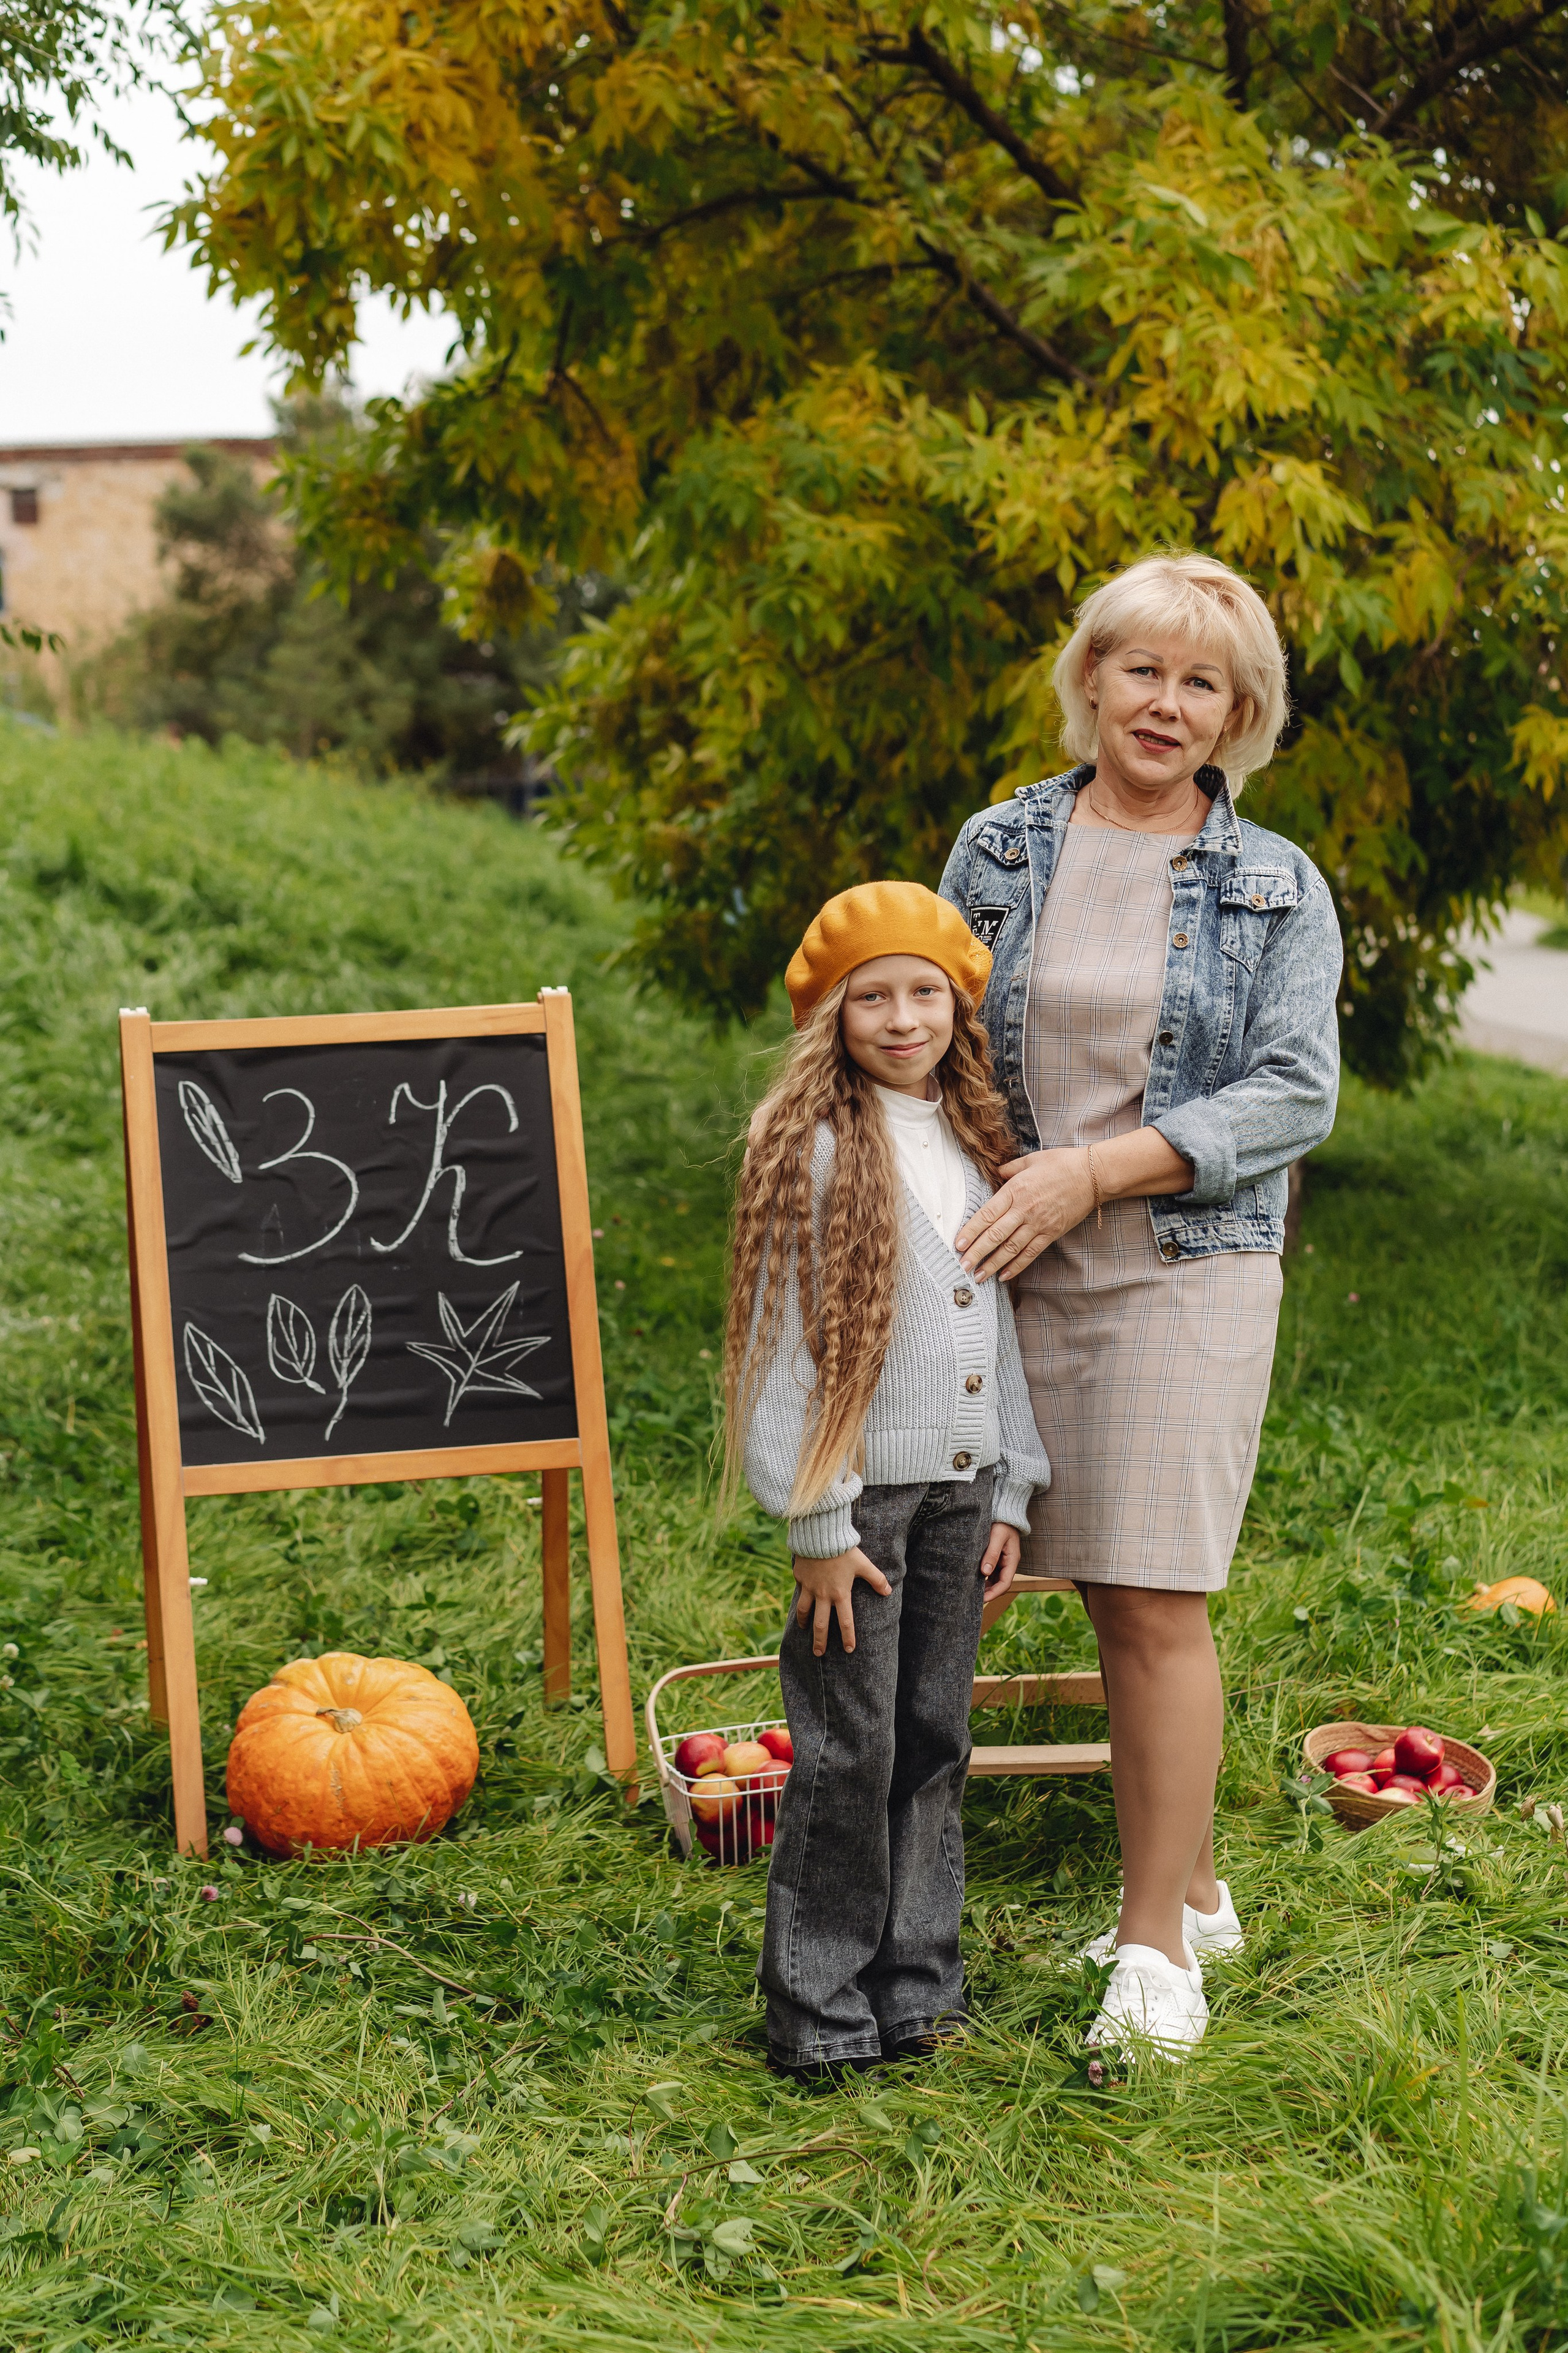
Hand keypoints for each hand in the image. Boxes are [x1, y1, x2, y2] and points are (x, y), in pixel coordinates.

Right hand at [793, 1545, 891, 1656]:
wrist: (820, 1534)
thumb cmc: (844, 1550)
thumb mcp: (863, 1564)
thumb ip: (876, 1579)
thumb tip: (888, 1591)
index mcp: (840, 1593)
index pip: (845, 1622)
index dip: (848, 1637)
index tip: (849, 1650)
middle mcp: (823, 1594)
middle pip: (820, 1624)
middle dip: (820, 1641)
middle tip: (819, 1653)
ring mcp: (809, 1587)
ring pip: (804, 1611)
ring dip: (804, 1623)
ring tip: (804, 1629)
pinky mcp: (800, 1578)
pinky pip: (799, 1591)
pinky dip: (800, 1599)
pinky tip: (800, 1602)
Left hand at [955, 1148, 1093, 1282]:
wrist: (1093, 1175)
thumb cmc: (1062, 1163)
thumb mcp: (1031, 1160)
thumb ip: (1009, 1168)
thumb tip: (996, 1172)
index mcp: (1015, 1190)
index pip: (987, 1215)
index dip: (971, 1231)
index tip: (957, 1244)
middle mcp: (1024, 1210)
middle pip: (995, 1236)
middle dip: (976, 1253)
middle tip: (962, 1267)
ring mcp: (1039, 1224)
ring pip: (1010, 1249)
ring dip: (992, 1264)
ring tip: (978, 1277)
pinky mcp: (1051, 1233)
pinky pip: (1030, 1253)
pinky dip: (1016, 1266)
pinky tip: (1003, 1275)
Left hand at [979, 1522, 1019, 1597]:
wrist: (1004, 1512)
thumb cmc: (1002, 1522)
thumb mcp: (997, 1536)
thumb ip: (992, 1553)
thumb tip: (985, 1572)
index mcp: (1012, 1560)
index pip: (1005, 1583)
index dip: (994, 1593)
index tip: (982, 1599)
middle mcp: (1008, 1563)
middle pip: (1000, 1584)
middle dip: (989, 1593)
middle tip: (973, 1599)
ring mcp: (1003, 1561)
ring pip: (995, 1580)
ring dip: (986, 1587)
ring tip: (972, 1592)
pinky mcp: (997, 1558)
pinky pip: (991, 1573)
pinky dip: (984, 1578)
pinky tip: (974, 1580)